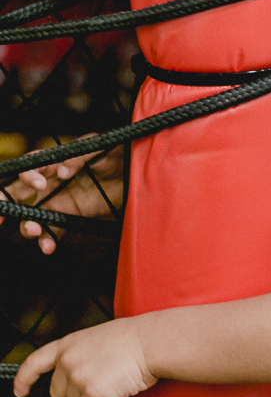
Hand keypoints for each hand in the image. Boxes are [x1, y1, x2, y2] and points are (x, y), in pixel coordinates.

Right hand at [1, 140, 124, 253]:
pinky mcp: (67, 218)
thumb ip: (78, 156)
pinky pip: (51, 231)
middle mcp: (48, 184)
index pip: (29, 167)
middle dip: (3, 204)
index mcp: (52, 163)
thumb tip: (60, 171)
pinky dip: (47, 240)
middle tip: (0, 216)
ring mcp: (56, 202)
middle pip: (16, 194)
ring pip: (30, 216)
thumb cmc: (114, 155)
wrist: (132, 176)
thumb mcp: (99, 149)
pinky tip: (48, 247)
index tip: (40, 185)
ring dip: (27, 226)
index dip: (28, 176)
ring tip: (34, 231)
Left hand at [12, 317, 156, 396]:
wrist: (153, 342)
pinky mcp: (92, 394)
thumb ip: (81, 355)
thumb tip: (78, 381)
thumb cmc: (136, 339)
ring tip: (113, 394)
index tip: (20, 391)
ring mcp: (78, 377)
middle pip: (57, 395)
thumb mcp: (98, 338)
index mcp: (68, 344)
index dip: (25, 379)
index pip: (35, 363)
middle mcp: (68, 361)